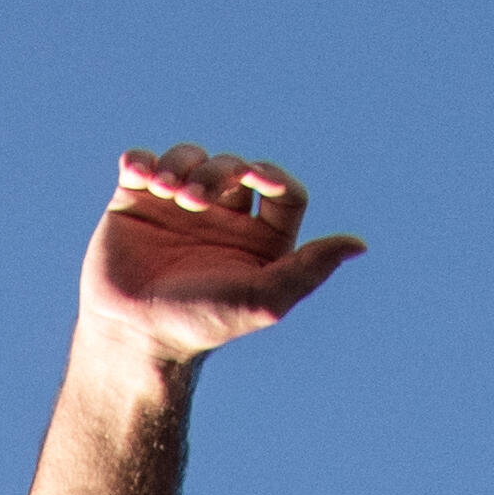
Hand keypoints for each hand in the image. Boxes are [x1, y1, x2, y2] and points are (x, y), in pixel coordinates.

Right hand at [78, 141, 363, 367]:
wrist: (134, 337)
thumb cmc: (201, 322)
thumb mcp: (263, 300)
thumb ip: (310, 269)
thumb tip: (358, 245)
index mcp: (259, 241)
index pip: (283, 191)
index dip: (274, 175)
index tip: (256, 178)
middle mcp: (223, 220)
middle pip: (236, 168)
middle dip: (219, 171)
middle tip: (195, 199)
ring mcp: (179, 208)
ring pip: (193, 158)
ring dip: (182, 162)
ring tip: (166, 190)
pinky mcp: (138, 202)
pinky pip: (145, 163)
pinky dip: (143, 161)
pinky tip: (141, 176)